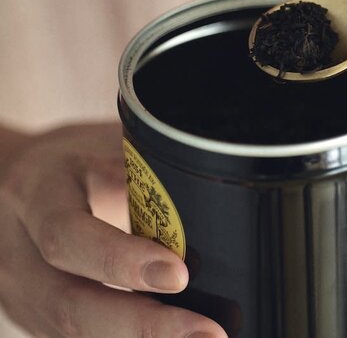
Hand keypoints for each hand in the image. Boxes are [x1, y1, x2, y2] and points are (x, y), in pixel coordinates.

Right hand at [0, 122, 226, 337]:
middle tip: (207, 334)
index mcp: (39, 195)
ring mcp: (24, 296)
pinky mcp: (39, 319)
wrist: (18, 184)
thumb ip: (142, 169)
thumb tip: (210, 190)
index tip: (178, 274)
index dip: (120, 260)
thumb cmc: (74, 161)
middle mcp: (19, 256)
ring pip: (74, 335)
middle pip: (70, 306)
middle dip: (142, 328)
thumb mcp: (100, 147)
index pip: (68, 236)